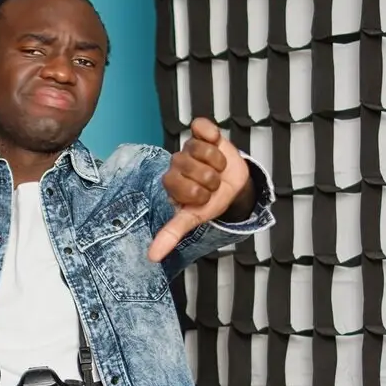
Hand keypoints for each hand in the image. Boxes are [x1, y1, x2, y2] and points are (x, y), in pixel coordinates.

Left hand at [147, 117, 254, 262]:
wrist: (234, 185)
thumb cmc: (211, 201)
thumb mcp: (192, 218)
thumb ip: (171, 233)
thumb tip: (152, 257)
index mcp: (170, 183)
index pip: (185, 188)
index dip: (201, 195)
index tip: (203, 198)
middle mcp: (176, 163)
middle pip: (197, 170)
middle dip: (212, 180)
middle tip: (212, 183)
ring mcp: (189, 147)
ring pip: (204, 151)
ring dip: (218, 163)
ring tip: (217, 168)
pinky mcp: (201, 132)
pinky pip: (203, 127)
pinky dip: (212, 135)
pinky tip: (214, 143)